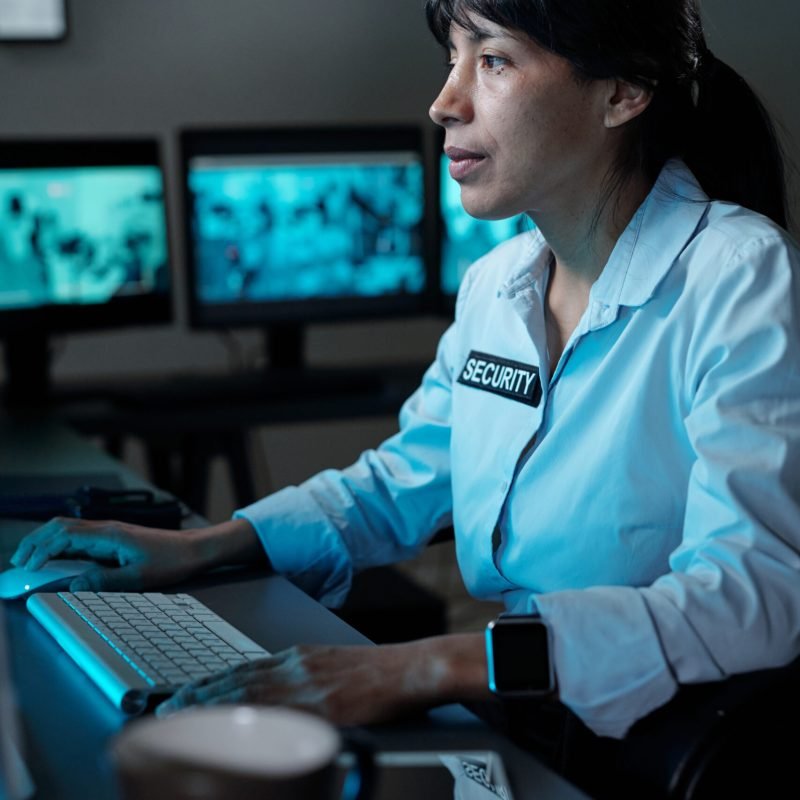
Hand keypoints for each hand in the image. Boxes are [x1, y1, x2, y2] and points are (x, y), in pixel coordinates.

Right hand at [10, 517, 206, 591]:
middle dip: (35, 542)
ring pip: (68, 530)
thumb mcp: (138, 578)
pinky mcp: (114, 538)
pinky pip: (80, 537)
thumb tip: (74, 585)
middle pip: (60, 527)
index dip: (42, 549)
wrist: (193, 549)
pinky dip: (61, 545)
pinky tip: (55, 558)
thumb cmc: (170, 562)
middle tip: (17, 562)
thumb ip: (104, 581)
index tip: (27, 567)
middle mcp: (106, 529)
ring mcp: (110, 532)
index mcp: (110, 535)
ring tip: (28, 560)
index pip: (65, 535)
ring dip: (46, 541)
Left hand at [156, 635, 489, 724]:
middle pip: (239, 679)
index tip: (186, 691)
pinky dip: (249, 719)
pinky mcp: (323, 705)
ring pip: (250, 693)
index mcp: (299, 656)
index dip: (212, 680)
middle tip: (168, 705)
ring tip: (183, 714)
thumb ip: (305, 675)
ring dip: (212, 704)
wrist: (409, 668)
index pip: (245, 667)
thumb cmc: (377, 670)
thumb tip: (280, 695)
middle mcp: (297, 666)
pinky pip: (279, 714)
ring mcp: (308, 685)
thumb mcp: (332, 663)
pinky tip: (229, 727)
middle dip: (201, 693)